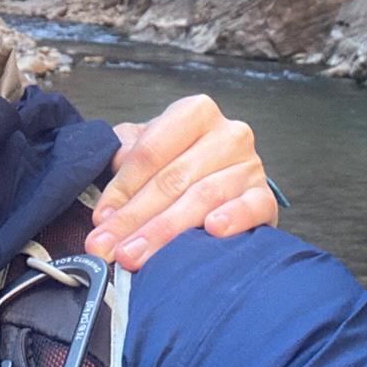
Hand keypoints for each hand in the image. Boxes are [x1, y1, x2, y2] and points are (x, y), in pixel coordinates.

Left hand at [86, 93, 276, 271]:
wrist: (224, 177)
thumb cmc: (178, 162)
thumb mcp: (148, 149)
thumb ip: (125, 160)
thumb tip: (109, 203)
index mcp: (194, 112)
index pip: (151, 151)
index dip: (122, 188)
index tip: (100, 220)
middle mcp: (227, 133)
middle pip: (172, 179)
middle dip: (134, 218)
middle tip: (107, 247)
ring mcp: (250, 164)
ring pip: (202, 197)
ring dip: (164, 230)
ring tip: (134, 255)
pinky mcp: (266, 196)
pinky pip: (252, 207)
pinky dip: (233, 218)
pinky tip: (212, 231)